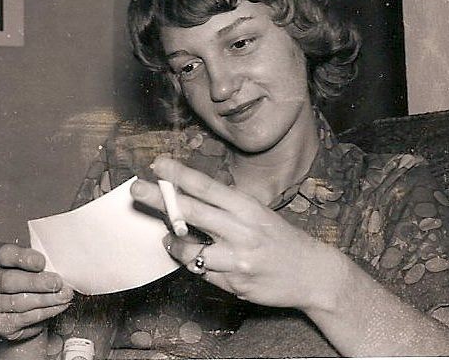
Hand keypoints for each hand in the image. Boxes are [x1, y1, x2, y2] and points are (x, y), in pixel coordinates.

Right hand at [0, 243, 73, 340]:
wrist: (28, 304)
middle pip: (8, 281)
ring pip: (16, 302)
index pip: (4, 254)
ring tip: (65, 296)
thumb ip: (42, 258)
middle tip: (58, 283)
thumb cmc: (34, 274)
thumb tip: (62, 259)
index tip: (42, 262)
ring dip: (45, 299)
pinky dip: (45, 312)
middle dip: (36, 282)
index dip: (23, 258)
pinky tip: (59, 306)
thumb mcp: (36, 261)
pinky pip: (22, 318)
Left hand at [131, 157, 333, 310]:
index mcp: (248, 207)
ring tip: (168, 236)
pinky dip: (191, 262)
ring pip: (188, 249)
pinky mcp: (234, 284)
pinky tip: (190, 256)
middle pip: (191, 212)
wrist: (311, 272)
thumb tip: (188, 198)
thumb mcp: (258, 214)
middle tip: (136, 189)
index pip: (207, 186)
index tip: (158, 165)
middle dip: (160, 199)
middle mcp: (241, 231)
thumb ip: (226, 208)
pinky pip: (201, 272)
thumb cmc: (280, 238)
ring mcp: (237, 260)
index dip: (180, 175)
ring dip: (173, 241)